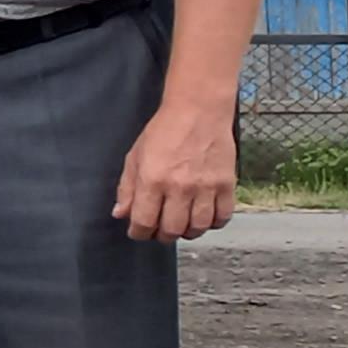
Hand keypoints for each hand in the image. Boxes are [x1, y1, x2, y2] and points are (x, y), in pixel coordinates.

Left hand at [112, 95, 239, 241]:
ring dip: (188, 232)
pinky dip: (213, 223)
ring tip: (182, 225)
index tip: (138, 232)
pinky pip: (223, 217)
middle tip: (160, 230)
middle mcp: (179, 188)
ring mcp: (205, 187)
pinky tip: (204, 217)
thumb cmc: (164, 131)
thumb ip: (127, 188)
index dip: (139, 233)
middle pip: (172, 230)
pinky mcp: (226, 185)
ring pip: (198, 228)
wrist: (198, 112)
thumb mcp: (135, 156)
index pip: (144, 222)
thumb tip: (121, 214)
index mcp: (152, 180)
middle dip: (162, 236)